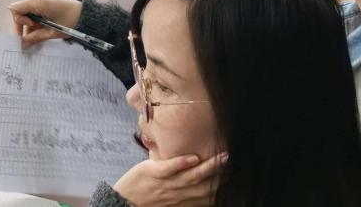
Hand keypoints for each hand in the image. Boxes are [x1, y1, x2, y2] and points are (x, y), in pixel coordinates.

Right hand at [8, 0, 83, 45]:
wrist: (88, 16)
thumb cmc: (72, 22)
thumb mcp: (53, 32)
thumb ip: (36, 37)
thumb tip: (23, 45)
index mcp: (38, 2)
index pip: (16, 9)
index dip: (19, 21)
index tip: (29, 30)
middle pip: (22, 12)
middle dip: (23, 27)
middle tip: (28, 41)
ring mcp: (43, 1)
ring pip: (29, 14)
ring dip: (31, 27)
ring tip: (38, 38)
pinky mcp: (47, 4)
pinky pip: (36, 13)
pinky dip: (36, 23)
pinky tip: (42, 32)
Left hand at [111, 152, 226, 206]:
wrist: (123, 202)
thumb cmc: (146, 200)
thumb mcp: (169, 200)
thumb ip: (184, 192)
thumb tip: (197, 177)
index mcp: (183, 201)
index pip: (208, 195)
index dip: (223, 187)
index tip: (237, 177)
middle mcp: (178, 194)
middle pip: (205, 185)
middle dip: (222, 175)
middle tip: (237, 164)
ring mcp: (166, 183)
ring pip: (191, 175)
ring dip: (209, 167)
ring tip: (223, 157)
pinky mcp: (153, 172)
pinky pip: (169, 168)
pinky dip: (182, 162)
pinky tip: (193, 157)